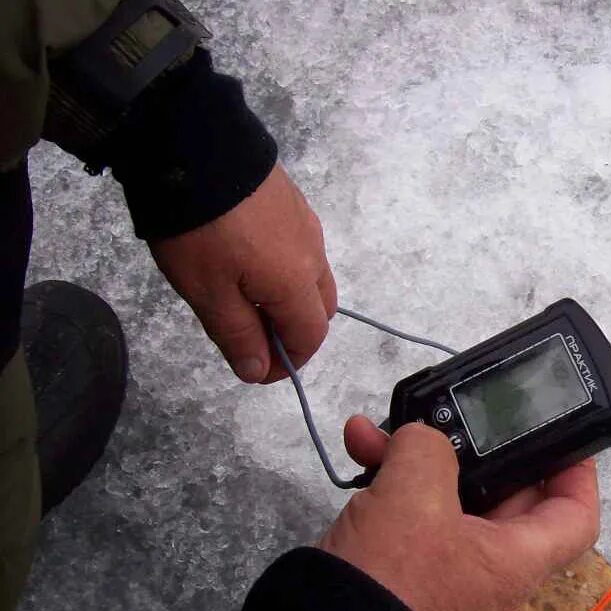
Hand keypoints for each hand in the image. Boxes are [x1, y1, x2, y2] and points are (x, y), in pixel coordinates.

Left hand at [149, 164, 335, 383]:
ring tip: (243, 293)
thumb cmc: (200, 230)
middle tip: (250, 332)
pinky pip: (300, 249)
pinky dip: (284, 268)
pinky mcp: (292, 202)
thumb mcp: (207, 292)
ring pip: (312, 278)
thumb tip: (259, 370)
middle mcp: (313, 257)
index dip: (286, 363)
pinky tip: (247, 257)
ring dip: (288, 297)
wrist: (195, 144)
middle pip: (319, 310)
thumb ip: (237, 335)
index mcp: (296, 285)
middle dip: (292, 330)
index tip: (255, 369)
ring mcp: (306, 225)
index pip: (309, 338)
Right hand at [318, 418, 600, 610]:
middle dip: (480, 449)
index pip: (575, 518)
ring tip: (389, 426)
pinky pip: (414, 512)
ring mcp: (448, 567)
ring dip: (423, 458)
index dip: (579, 474)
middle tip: (465, 416)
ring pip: (453, 497)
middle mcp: (491, 567)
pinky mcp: (408, 566)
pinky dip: (393, 479)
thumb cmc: (389, 573)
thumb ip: (431, 447)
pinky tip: (362, 444)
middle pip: (511, 496)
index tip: (562, 437)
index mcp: (516, 559)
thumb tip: (422, 441)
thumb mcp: (416, 491)